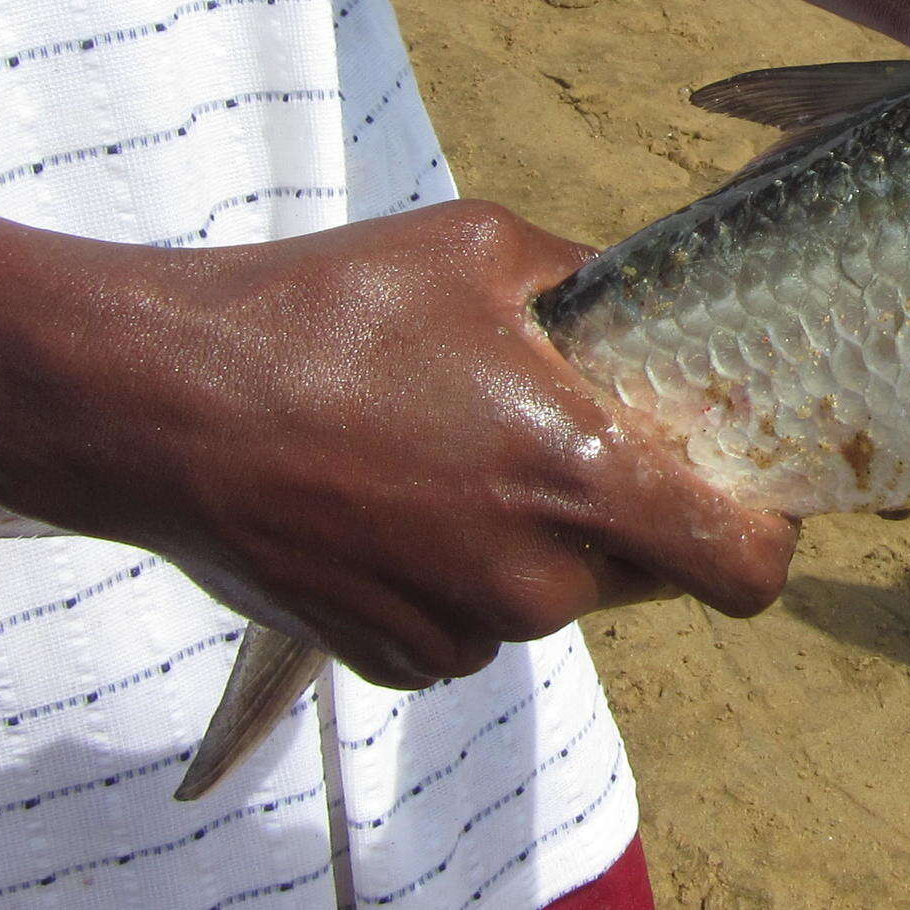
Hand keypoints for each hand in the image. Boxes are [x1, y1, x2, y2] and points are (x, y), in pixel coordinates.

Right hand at [0, 201, 796, 688]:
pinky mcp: (394, 660)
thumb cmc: (320, 311)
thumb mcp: (480, 249)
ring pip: (546, 593)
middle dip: (614, 511)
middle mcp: (536, 581)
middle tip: (541, 433)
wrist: (151, 401)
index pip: (742, 565)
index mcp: (583, 480)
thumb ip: (594, 286)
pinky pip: (467, 623)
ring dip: (523, 538)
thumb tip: (642, 305)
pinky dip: (450, 574)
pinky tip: (385, 500)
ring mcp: (461, 631)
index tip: (736, 496)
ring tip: (435, 452)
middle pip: (638, 569)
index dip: (758, 535)